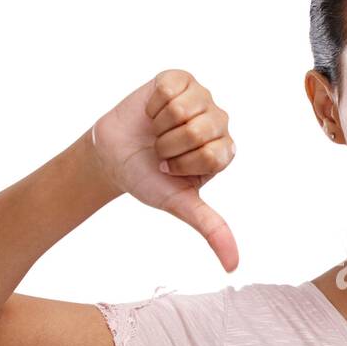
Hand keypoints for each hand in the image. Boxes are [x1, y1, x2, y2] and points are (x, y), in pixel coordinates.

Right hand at [91, 70, 238, 271]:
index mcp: (224, 152)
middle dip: (169, 145)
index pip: (212, 154)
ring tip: (157, 132)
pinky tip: (152, 114)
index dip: (182, 164)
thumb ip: (211, 229)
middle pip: (200, 129)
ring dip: (160, 125)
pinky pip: (168, 89)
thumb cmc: (149, 179)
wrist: (113, 156)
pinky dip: (152, 105)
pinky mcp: (179, 79)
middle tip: (161, 150)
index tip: (170, 168)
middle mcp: (219, 123)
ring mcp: (201, 98)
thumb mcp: (180, 205)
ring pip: (184, 108)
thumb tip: (233, 266)